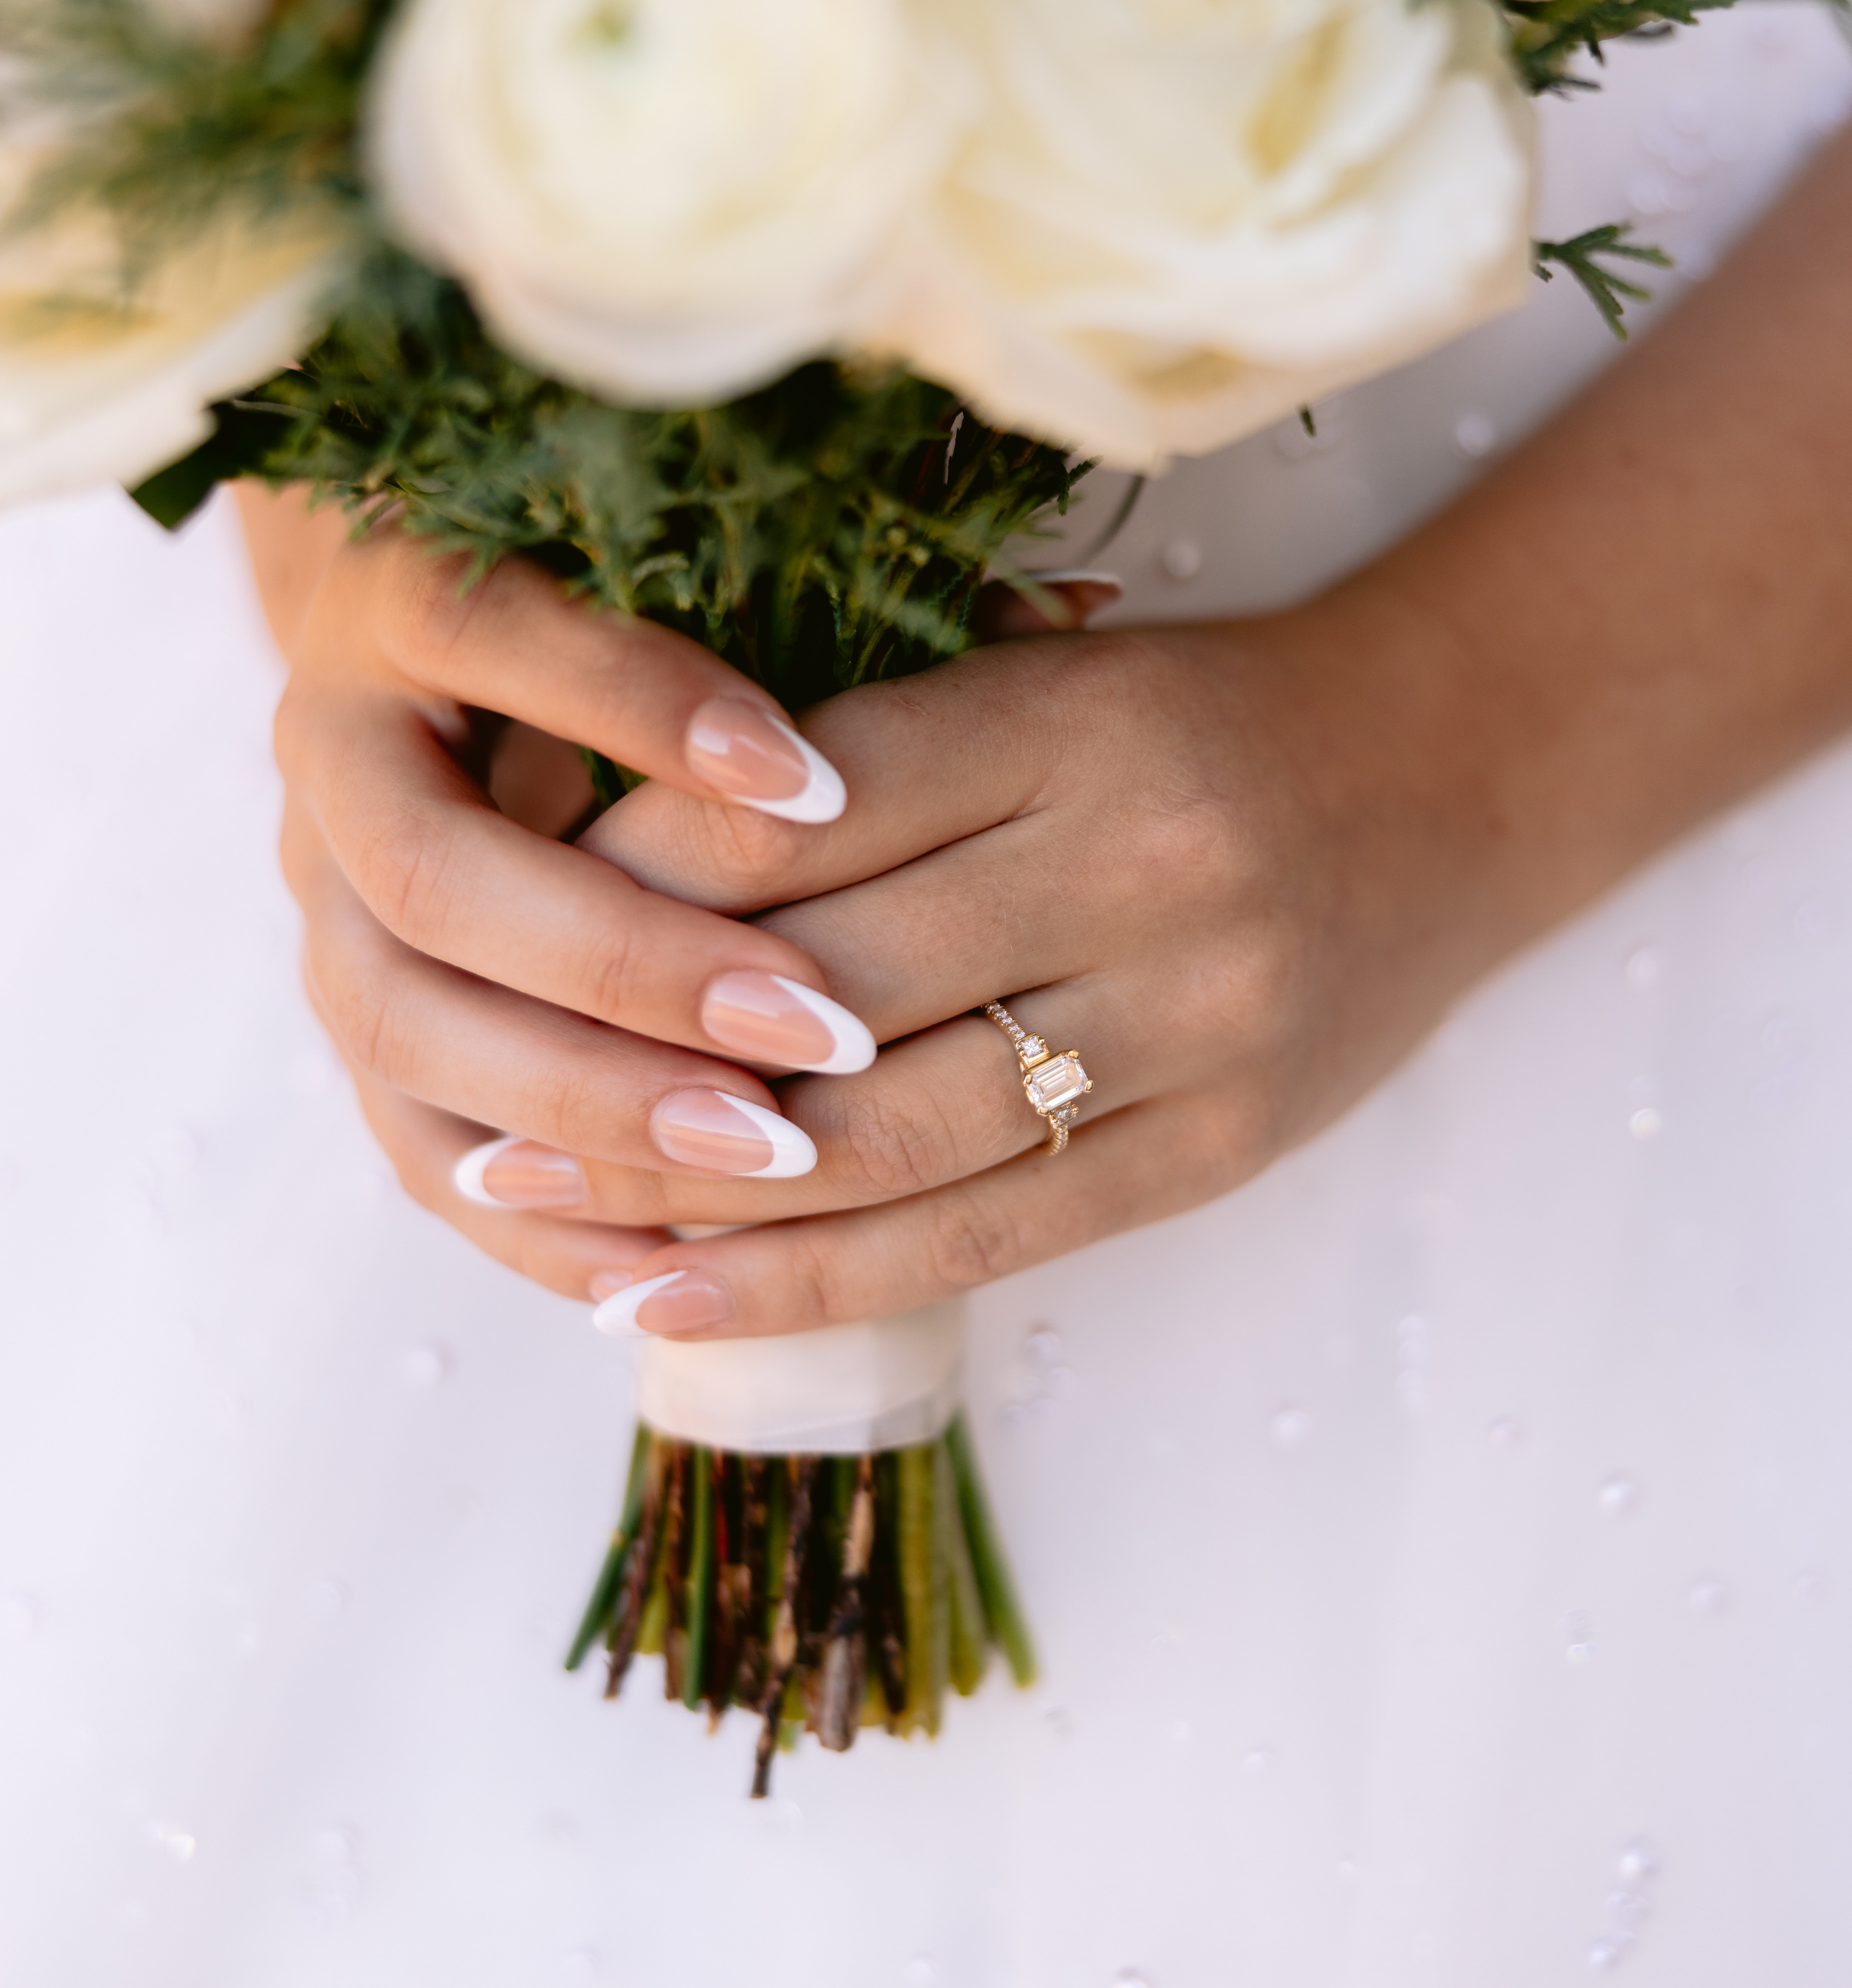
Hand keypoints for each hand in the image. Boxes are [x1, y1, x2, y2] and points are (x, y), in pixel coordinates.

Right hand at [269, 514, 889, 1300]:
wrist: (457, 667)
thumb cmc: (634, 617)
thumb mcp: (720, 586)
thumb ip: (841, 601)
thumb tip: (1082, 616)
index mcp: (408, 595)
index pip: (500, 633)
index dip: (648, 709)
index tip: (812, 782)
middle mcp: (330, 743)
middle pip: (436, 876)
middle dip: (630, 959)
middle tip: (815, 1024)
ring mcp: (309, 894)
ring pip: (405, 1025)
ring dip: (590, 1101)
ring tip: (767, 1152)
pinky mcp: (350, 1023)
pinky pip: (415, 1143)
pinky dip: (540, 1210)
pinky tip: (674, 1259)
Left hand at [548, 597, 1509, 1334]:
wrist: (1446, 779)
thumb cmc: (1203, 724)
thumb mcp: (1046, 685)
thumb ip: (873, 763)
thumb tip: (624, 871)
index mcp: (1072, 725)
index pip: (805, 809)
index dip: (640, 876)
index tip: (516, 919)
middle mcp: (1138, 870)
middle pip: (834, 989)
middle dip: (641, 1059)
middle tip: (485, 1106)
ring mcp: (1192, 1023)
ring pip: (896, 1138)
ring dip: (704, 1194)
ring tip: (552, 1218)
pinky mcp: (1220, 1146)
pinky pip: (987, 1235)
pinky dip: (819, 1281)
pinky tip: (680, 1302)